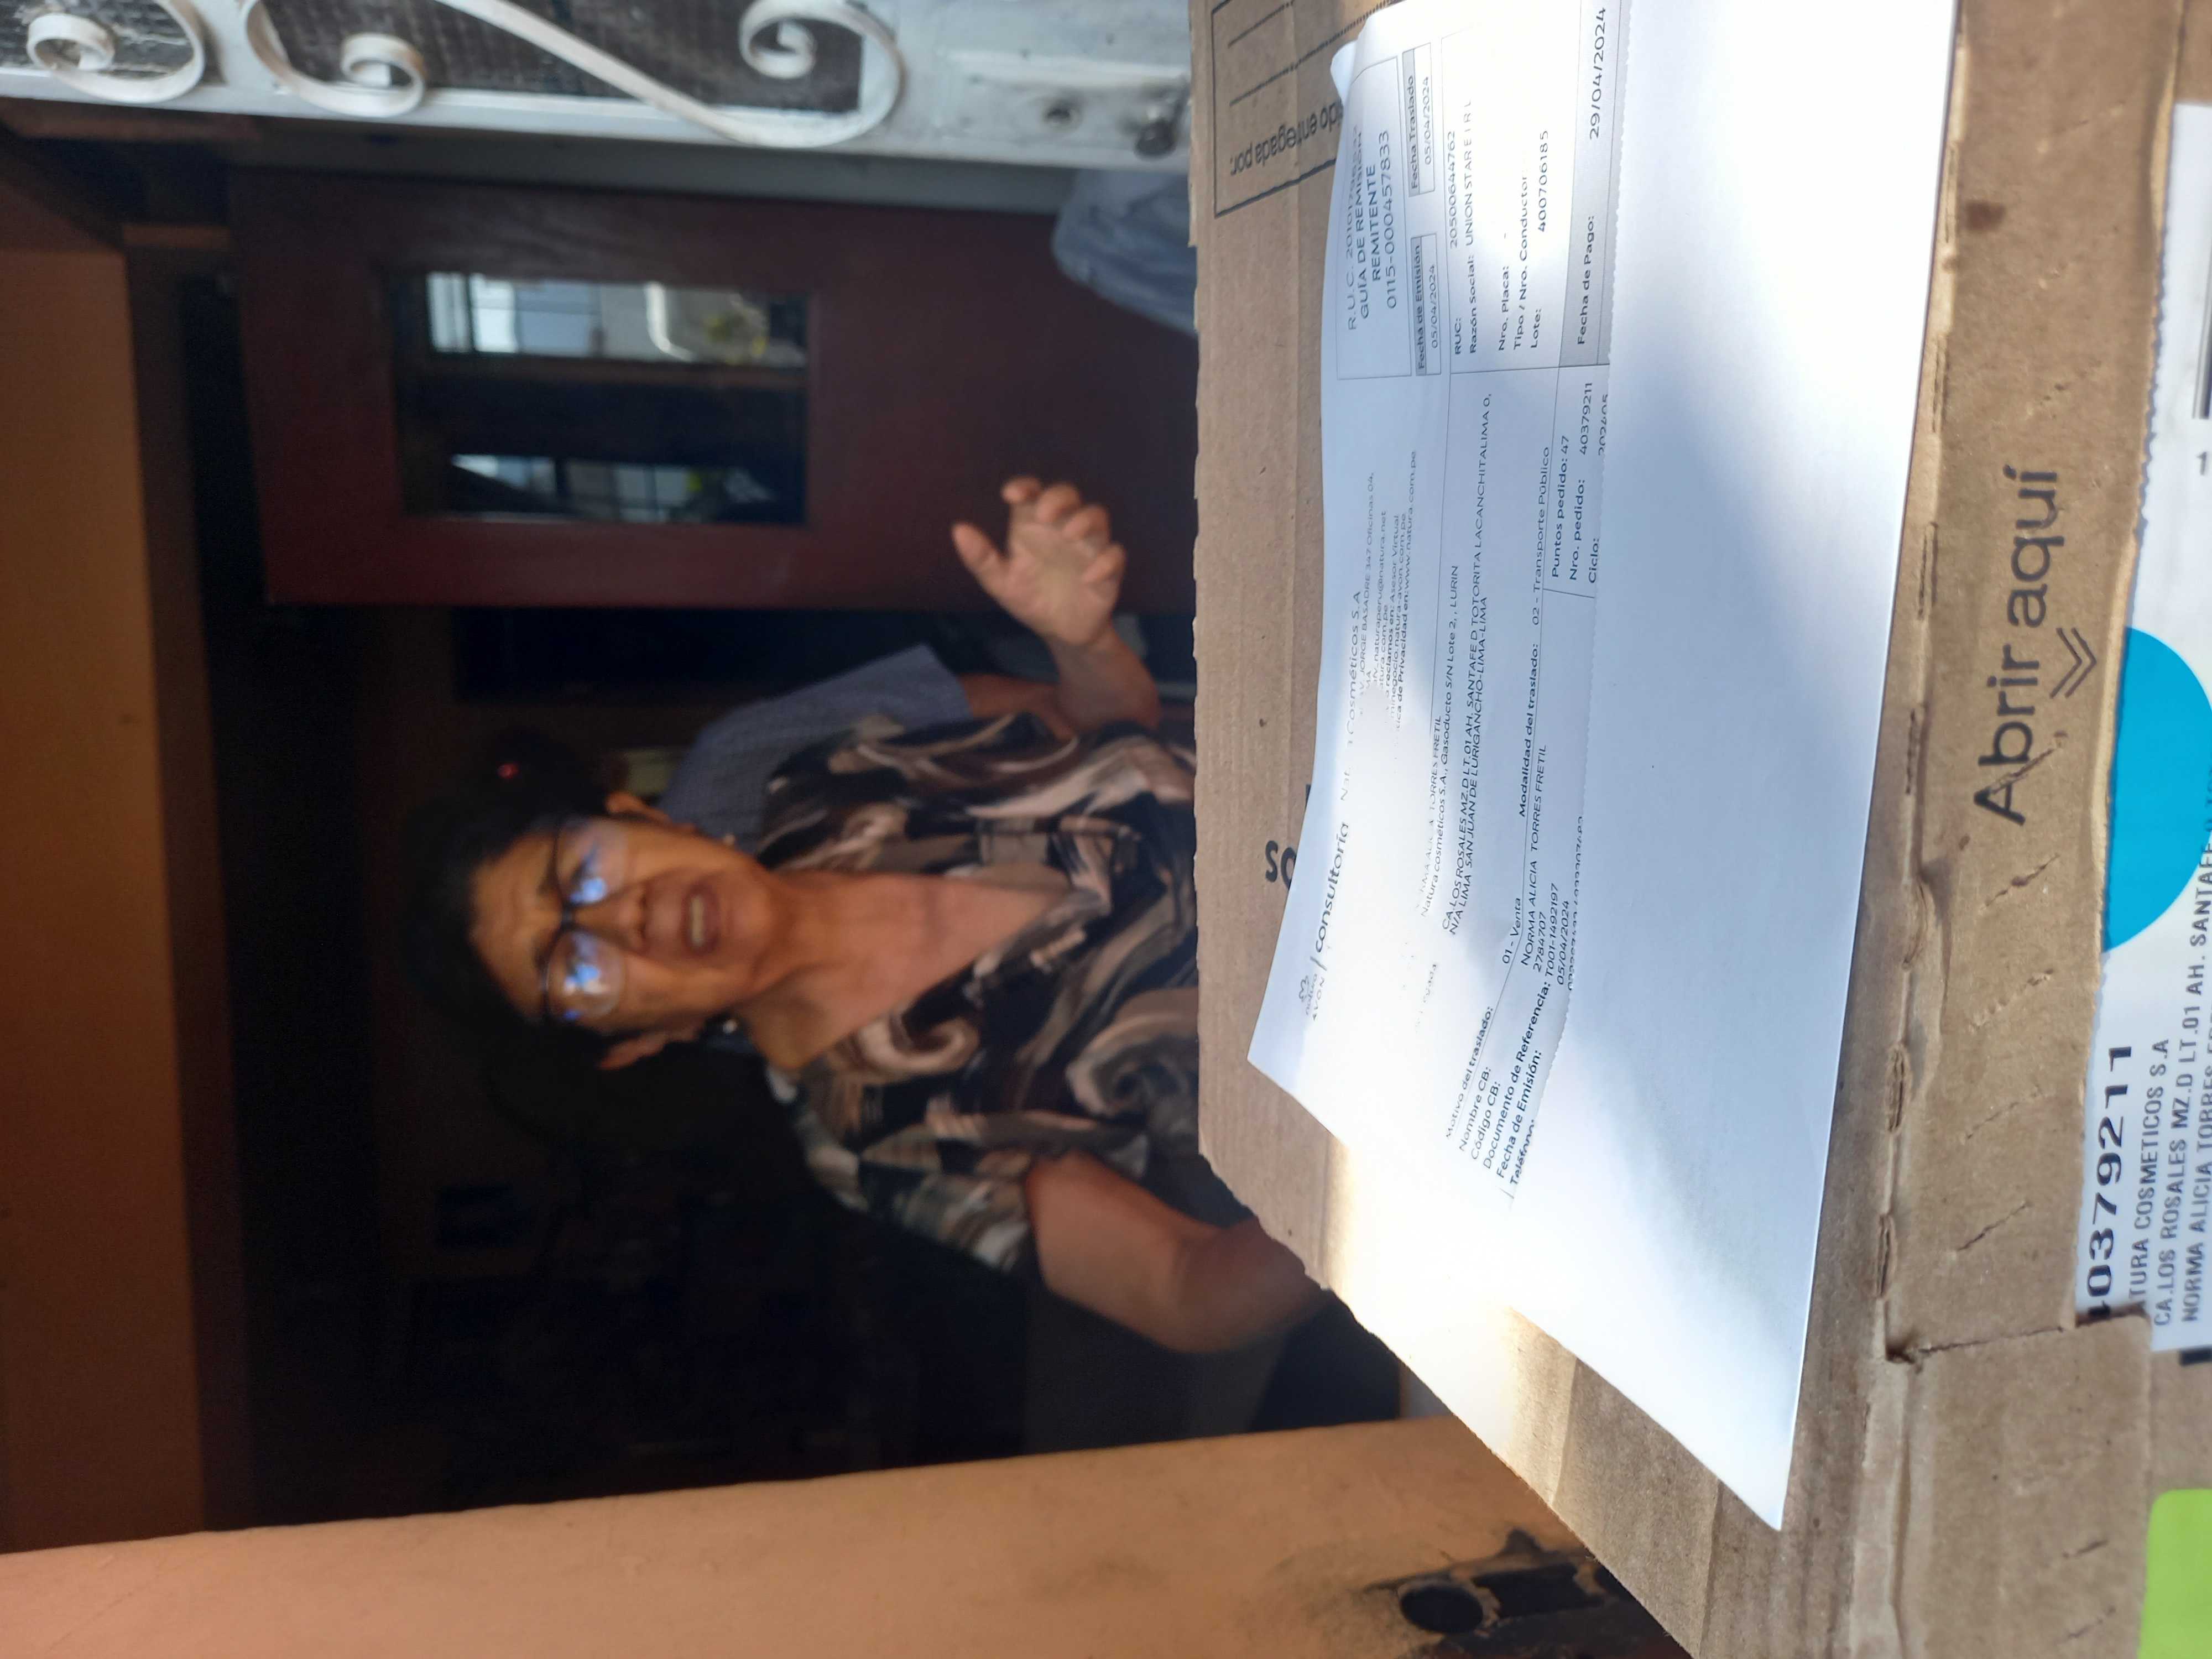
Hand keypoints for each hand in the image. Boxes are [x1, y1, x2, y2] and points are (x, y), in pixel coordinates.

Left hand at [951, 478, 1126, 649]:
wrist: (1061, 633)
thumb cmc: (1030, 599)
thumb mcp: (1000, 583)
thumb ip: (981, 558)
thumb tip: (958, 529)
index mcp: (1033, 526)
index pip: (1032, 493)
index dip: (1024, 486)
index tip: (1010, 495)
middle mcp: (1062, 528)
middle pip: (1068, 495)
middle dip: (1058, 498)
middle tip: (1044, 515)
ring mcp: (1088, 546)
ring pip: (1097, 516)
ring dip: (1085, 520)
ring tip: (1070, 535)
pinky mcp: (1107, 569)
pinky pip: (1115, 556)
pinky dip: (1105, 563)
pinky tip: (1088, 577)